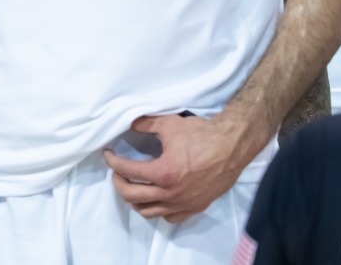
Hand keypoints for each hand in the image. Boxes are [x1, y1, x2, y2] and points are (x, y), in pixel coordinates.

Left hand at [103, 112, 255, 222]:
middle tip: (116, 172)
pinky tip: (156, 198)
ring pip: (148, 212)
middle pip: (132, 196)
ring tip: (132, 186)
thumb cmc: (202, 134)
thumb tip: (128, 123)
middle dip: (118, 183)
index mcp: (163, 172)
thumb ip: (145, 124)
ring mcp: (183, 204)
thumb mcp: (170, 123)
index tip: (108, 155)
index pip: (127, 171)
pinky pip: (169, 217)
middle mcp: (171, 193)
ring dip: (134, 200)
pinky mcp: (195, 208)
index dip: (113, 162)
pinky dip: (157, 210)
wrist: (232, 146)